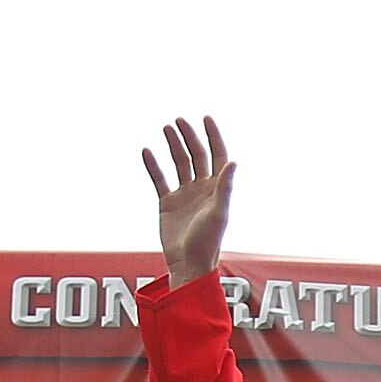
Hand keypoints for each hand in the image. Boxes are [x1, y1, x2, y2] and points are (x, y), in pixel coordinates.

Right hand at [144, 116, 234, 289]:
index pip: (217, 156)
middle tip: (179, 121)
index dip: (213, 137)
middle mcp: (201, 188)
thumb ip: (225, 187)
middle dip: (189, 137)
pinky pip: (160, 179)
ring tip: (166, 129)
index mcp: (217, 189)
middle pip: (196, 155)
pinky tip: (147, 151)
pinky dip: (153, 165)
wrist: (188, 263)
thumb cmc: (207, 241)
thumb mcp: (219, 213)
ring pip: (179, 163)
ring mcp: (184, 194)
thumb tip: (233, 162)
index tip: (206, 118)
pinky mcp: (168, 202)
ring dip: (173, 146)